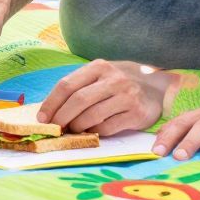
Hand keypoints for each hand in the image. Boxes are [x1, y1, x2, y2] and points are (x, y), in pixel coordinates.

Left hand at [36, 60, 186, 136]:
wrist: (156, 88)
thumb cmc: (119, 83)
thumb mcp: (100, 76)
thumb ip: (79, 87)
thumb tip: (50, 110)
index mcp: (99, 66)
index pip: (67, 84)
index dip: (51, 103)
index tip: (42, 118)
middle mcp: (114, 79)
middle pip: (78, 100)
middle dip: (61, 118)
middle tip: (55, 129)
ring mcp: (127, 96)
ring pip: (91, 116)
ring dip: (77, 127)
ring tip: (73, 130)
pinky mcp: (136, 113)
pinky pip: (107, 128)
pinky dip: (94, 132)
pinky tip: (91, 131)